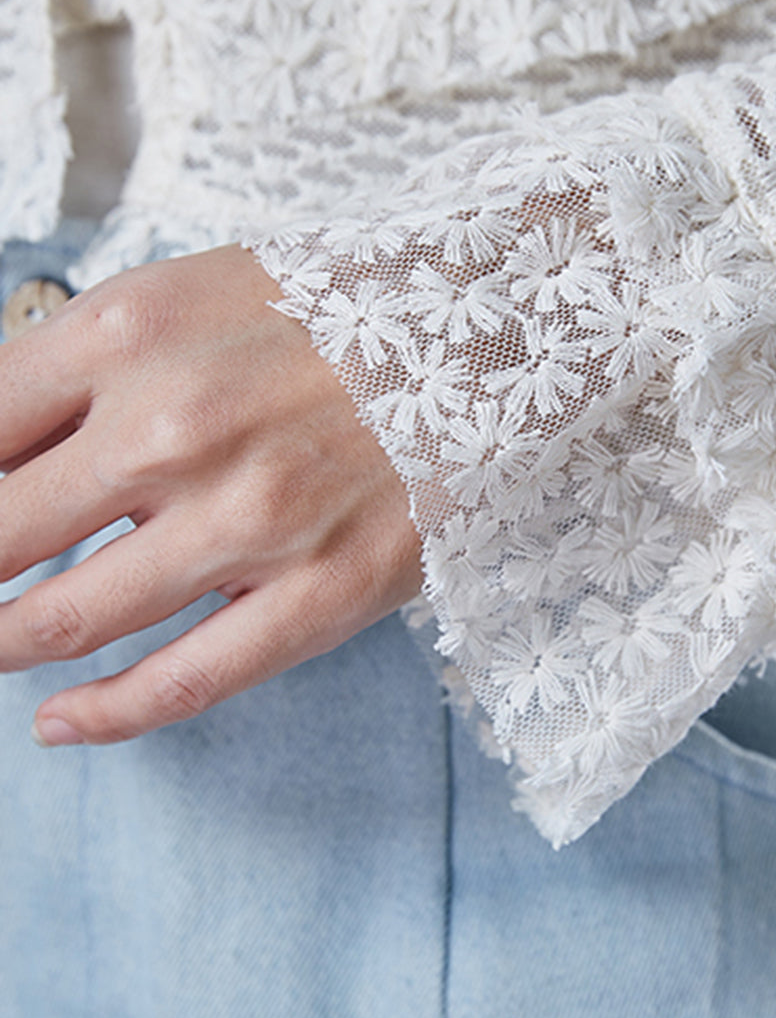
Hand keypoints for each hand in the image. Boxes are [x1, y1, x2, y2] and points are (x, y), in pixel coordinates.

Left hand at [0, 245, 422, 745]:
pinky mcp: (320, 591)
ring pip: (71, 619)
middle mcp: (175, 426)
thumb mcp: (183, 295)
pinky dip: (105, 714)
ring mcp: (250, 518)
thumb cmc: (325, 314)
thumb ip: (73, 366)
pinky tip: (62, 722)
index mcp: (127, 335)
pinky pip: (184, 682)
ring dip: (7, 642)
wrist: (485, 334)